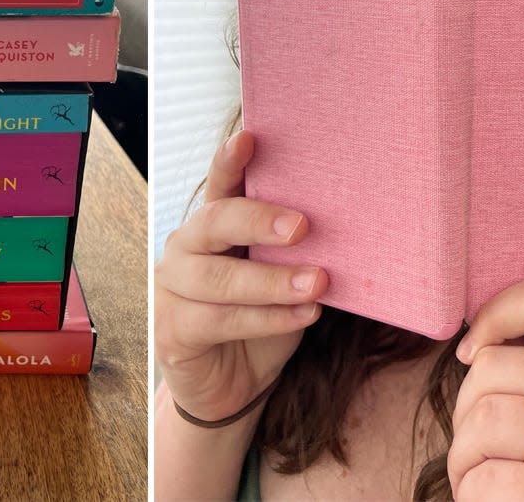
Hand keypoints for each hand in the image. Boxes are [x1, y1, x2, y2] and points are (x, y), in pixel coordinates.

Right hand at [154, 130, 328, 421]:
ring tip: (318, 283)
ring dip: (273, 282)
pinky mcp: (172, 329)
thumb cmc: (262, 319)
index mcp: (212, 224)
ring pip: (219, 279)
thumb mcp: (281, 276)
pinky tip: (304, 315)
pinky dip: (267, 318)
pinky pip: (221, 320)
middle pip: (215, 222)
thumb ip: (293, 249)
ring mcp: (172, 288)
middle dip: (258, 220)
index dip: (230, 160)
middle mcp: (185, 248)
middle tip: (302, 227)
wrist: (234, 385)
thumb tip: (352, 222)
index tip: (250, 138)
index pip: (220, 184)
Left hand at [448, 275, 523, 500]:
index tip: (469, 354)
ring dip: (463, 462)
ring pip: (486, 421)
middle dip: (462, 416)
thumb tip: (472, 346)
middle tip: (479, 455)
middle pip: (491, 367)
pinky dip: (474, 496)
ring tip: (485, 485)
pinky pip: (492, 478)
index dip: (494, 313)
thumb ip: (516, 373)